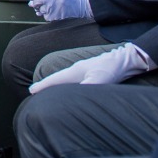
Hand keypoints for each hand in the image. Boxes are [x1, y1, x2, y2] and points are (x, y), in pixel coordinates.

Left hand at [28, 0, 93, 21]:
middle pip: (35, 2)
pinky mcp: (54, 16)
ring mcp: (51, 9)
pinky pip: (45, 16)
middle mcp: (49, 0)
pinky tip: (50, 11)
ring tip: (44, 7)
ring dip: (39, 9)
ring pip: (39, 10)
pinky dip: (46, 14)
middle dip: (34, 2)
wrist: (81, 3)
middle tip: (35, 2)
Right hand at [28, 44, 154, 92]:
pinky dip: (66, 88)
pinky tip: (70, 92)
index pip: (54, 80)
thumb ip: (87, 87)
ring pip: (64, 81)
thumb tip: (75, 98)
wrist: (126, 60)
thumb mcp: (99, 79)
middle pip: (57, 80)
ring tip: (49, 94)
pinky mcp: (90, 75)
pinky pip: (72, 83)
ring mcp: (83, 72)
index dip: (43, 86)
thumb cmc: (111, 69)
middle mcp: (76, 71)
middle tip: (35, 93)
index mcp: (74, 72)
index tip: (31, 91)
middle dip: (46, 87)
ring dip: (56, 87)